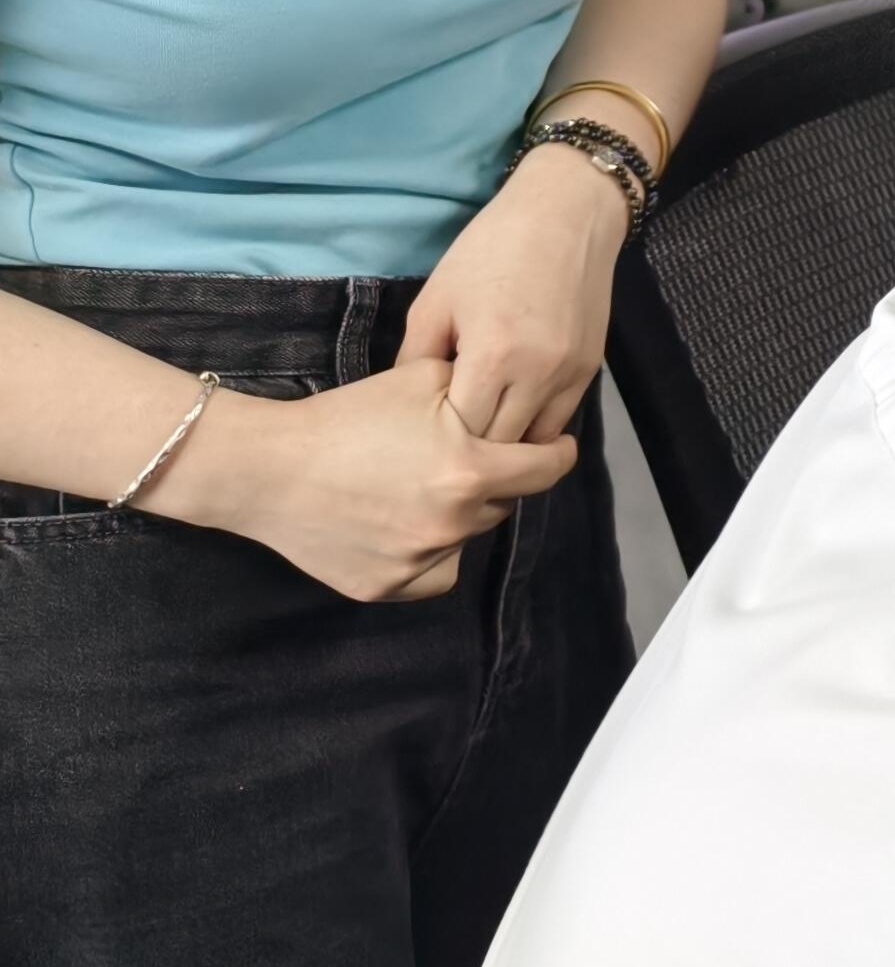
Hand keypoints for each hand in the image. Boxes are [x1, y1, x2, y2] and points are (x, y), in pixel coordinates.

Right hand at [155, 357, 579, 602]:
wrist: (266, 467)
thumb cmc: (346, 416)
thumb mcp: (421, 380)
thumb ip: (479, 387)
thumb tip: (521, 390)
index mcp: (470, 472)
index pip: (547, 469)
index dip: (556, 452)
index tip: (556, 446)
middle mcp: (451, 523)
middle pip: (504, 502)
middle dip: (496, 480)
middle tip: (466, 459)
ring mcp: (417, 561)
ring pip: (468, 537)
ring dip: (461, 515)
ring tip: (421, 487)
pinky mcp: (384, 587)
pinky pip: (434, 573)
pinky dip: (432, 554)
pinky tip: (410, 526)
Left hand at [404, 142, 633, 443]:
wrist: (567, 213)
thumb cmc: (489, 250)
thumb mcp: (436, 301)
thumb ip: (416, 360)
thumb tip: (407, 407)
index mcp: (493, 358)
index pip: (464, 432)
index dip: (441, 437)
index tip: (424, 432)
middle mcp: (538, 375)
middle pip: (501, 444)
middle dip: (473, 447)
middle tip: (448, 437)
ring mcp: (571, 374)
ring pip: (538, 440)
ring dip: (508, 441)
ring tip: (482, 429)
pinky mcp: (592, 368)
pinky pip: (562, 417)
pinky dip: (536, 422)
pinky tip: (513, 409)